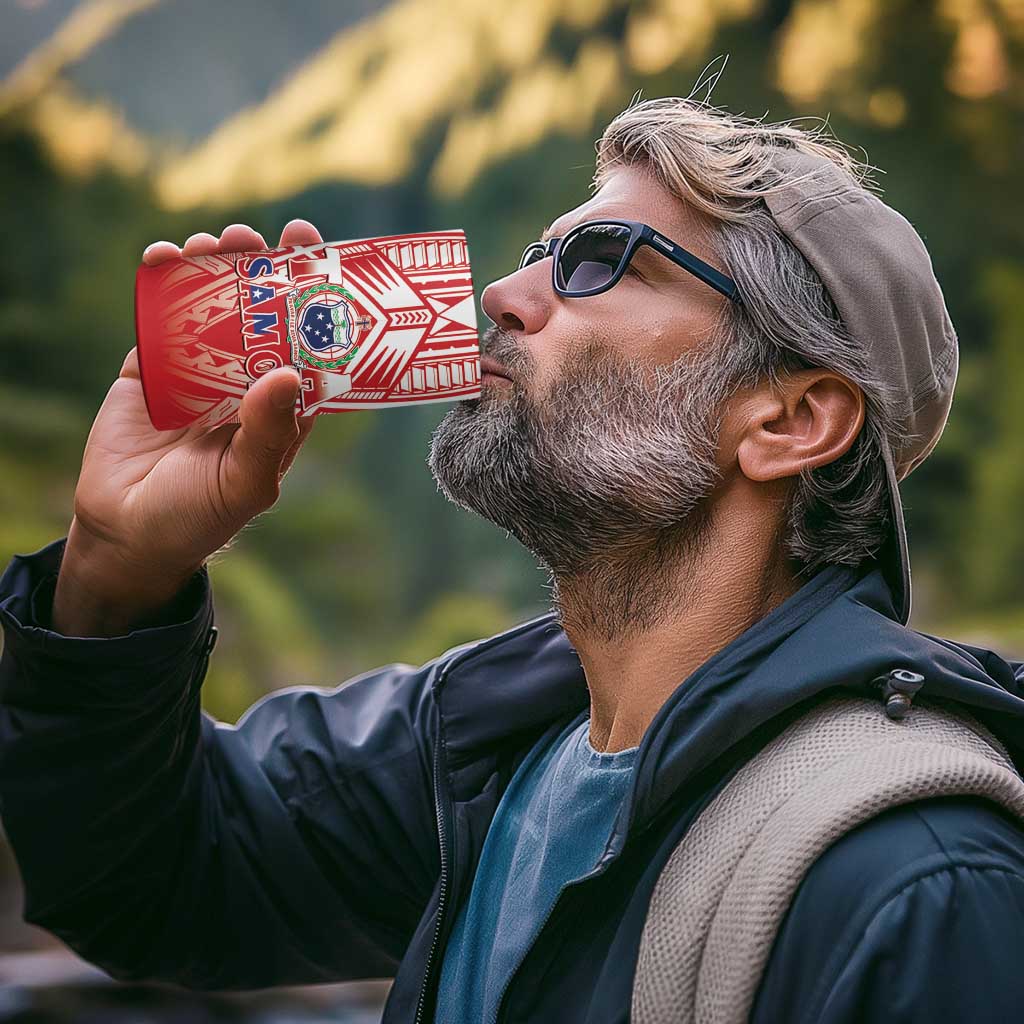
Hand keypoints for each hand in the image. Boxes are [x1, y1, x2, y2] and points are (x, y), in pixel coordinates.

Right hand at [52, 220, 323, 635]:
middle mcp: (246, 381)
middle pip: (262, 312)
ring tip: (216, 242)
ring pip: (213, 305)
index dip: (316, 299)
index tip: (319, 254)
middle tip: (263, 236)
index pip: (309, 344)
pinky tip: (164, 257)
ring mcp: (197, 371)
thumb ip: (268, 432)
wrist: (127, 533)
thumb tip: (288, 374)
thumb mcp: (245, 482)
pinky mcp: (151, 368)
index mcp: (282, 406)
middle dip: (264, 269)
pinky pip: (159, 317)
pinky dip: (161, 283)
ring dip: (216, 267)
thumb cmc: (200, 516)